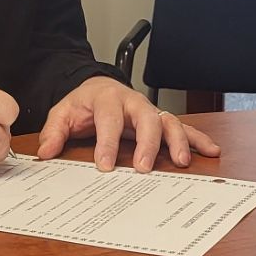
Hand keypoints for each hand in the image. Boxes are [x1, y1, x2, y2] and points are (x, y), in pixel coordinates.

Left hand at [37, 76, 220, 171]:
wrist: (97, 87)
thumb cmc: (83, 104)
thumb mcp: (62, 113)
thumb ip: (53, 132)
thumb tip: (44, 154)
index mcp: (107, 98)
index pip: (108, 119)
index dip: (107, 142)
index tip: (105, 165)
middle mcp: (133, 103)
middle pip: (146, 117)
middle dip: (147, 143)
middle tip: (144, 167)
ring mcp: (150, 111)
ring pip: (168, 121)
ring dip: (177, 140)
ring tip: (181, 161)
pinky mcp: (161, 120)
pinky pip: (183, 127)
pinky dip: (197, 138)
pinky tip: (210, 151)